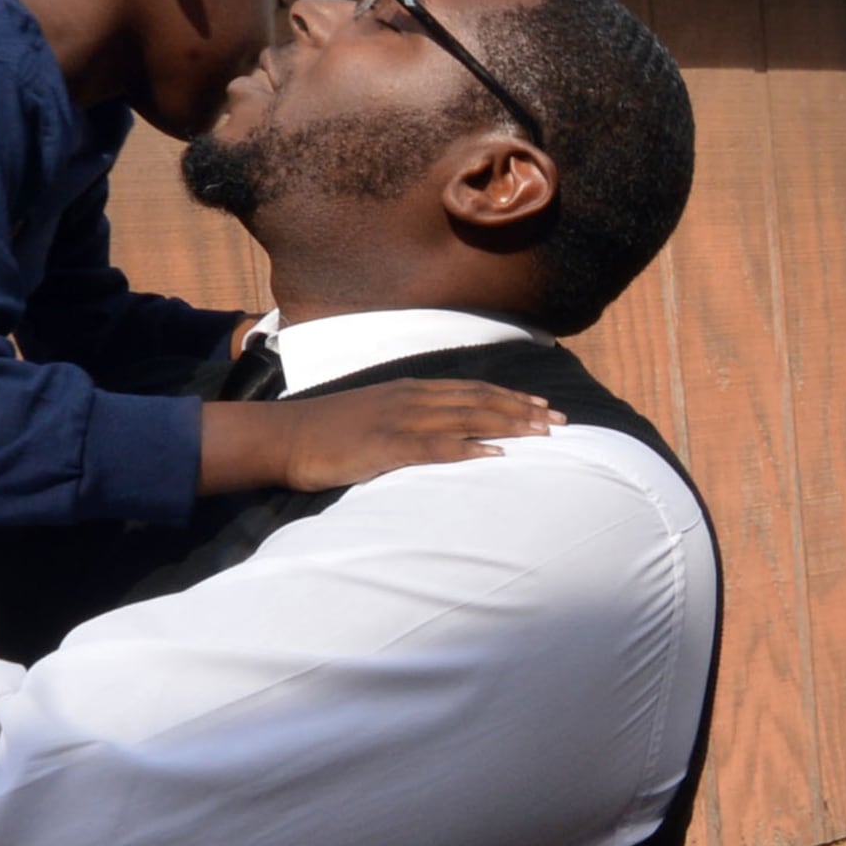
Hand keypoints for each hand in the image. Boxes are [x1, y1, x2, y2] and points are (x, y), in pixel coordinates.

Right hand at [197, 381, 564, 493]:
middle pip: (479, 400)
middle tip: (560, 422)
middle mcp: (412, 399)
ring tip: (542, 434)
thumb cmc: (327, 433)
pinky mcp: (387, 446)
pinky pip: (436, 447)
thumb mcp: (374, 415)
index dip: (511, 397)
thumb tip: (437, 430)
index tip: (544, 406)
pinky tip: (496, 455)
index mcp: (410, 391)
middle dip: (523, 410)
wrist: (285, 437)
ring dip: (508, 425)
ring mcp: (400, 420)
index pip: (472, 390)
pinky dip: (469, 449)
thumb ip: (406, 418)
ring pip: (467, 418)